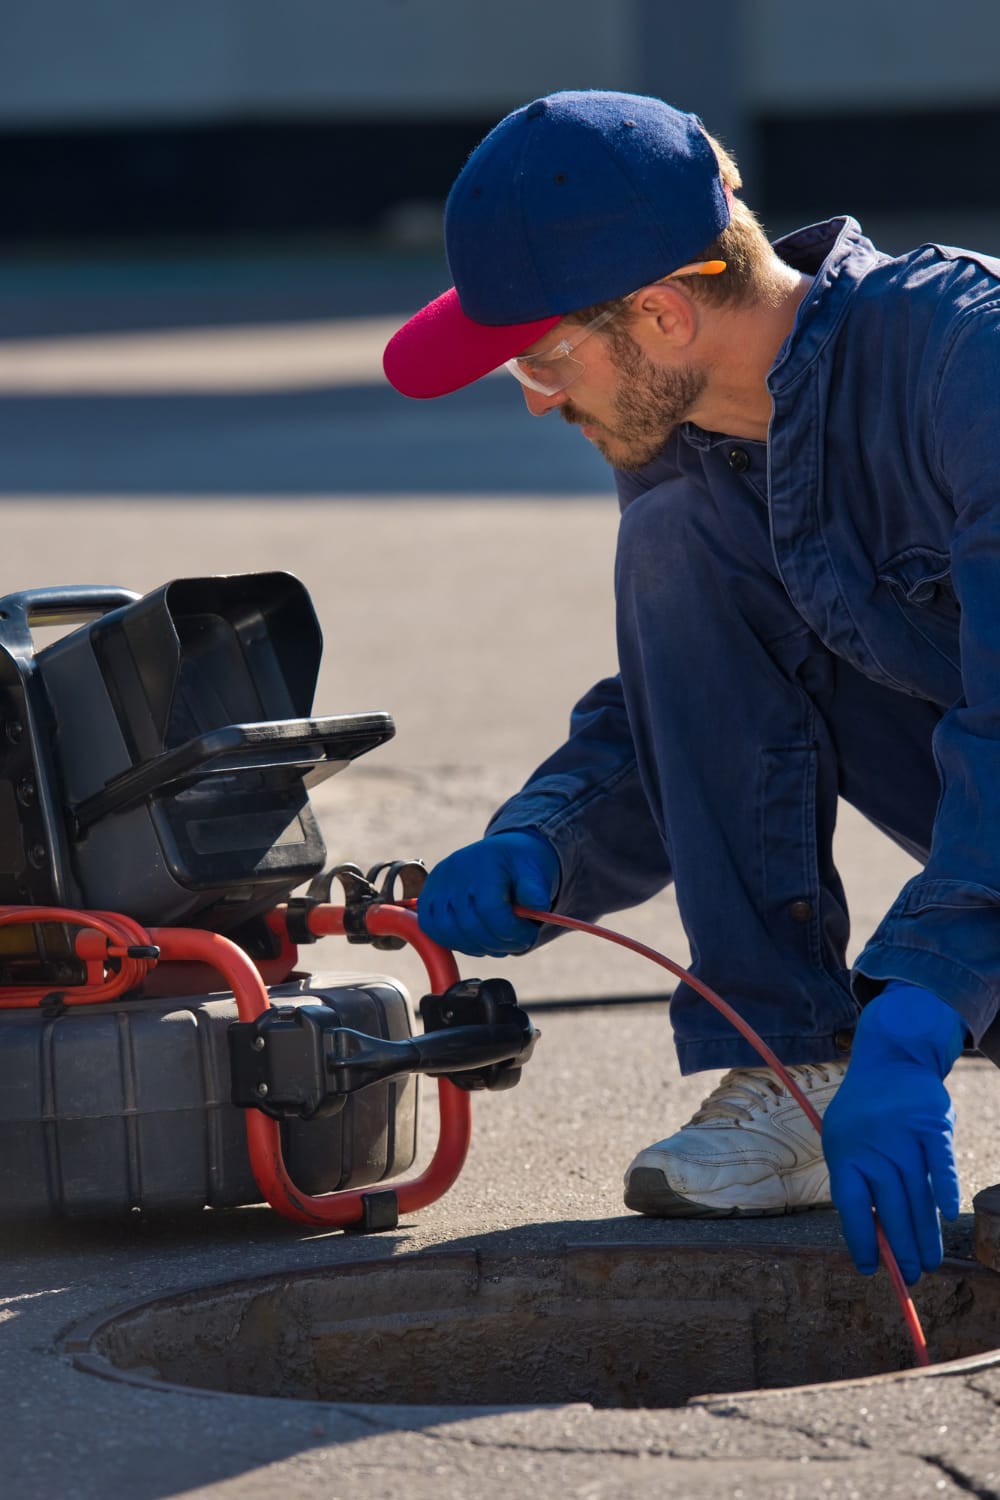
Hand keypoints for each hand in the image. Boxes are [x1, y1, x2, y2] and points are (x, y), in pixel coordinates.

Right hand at [417, 831, 559, 956]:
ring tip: (497, 942)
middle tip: (516, 943)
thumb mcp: (536, 871)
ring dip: (476, 946)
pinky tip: (475, 939)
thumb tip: (537, 906)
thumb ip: (536, 890)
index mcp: (483, 863)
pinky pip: (432, 929)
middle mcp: (454, 872)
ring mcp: (437, 885)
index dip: (511, 931)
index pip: (490, 909)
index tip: (528, 935)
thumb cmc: (519, 866)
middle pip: (469, 925)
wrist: (501, 854)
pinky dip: (454, 941)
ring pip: (447, 932)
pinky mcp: (426, 897)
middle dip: (497, 943)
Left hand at [822, 981, 965, 1283]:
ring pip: (917, 1195)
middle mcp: (873, 1147)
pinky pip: (940, 1163)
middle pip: (889, 1208)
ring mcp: (904, 1136)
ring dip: (925, 1233)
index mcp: (844, 1154)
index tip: (870, 1269)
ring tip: (930, 1263)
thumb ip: (855, 1187)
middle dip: (901, 1248)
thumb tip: (872, 1243)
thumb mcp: (842, 1143)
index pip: (850, 1206)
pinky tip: (948, 1216)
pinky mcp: (933, 1126)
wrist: (890, 1062)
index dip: (860, 1240)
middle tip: (913, 1277)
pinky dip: (945, 1188)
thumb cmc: (862, 1116)